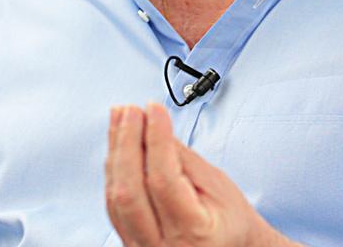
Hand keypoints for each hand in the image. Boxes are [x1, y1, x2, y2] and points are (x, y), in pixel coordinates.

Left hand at [105, 102, 298, 246]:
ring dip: (115, 151)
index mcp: (192, 233)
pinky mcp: (129, 241)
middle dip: (126, 143)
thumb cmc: (229, 219)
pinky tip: (118, 144)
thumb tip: (152, 123)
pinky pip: (112, 203)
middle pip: (129, 190)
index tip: (154, 109)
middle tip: (131, 110)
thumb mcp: (216, 185)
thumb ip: (181, 157)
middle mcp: (163, 246)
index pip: (163, 181)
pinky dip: (114, 169)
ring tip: (121, 117)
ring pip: (115, 196)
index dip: (156, 139)